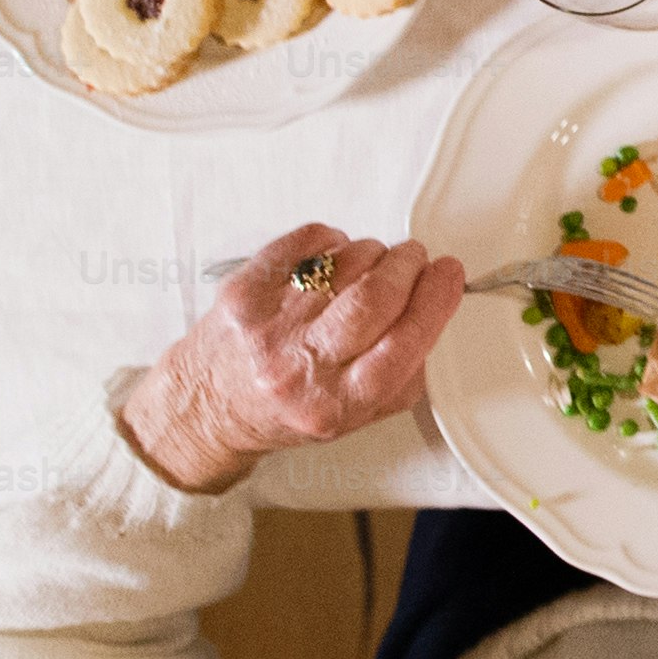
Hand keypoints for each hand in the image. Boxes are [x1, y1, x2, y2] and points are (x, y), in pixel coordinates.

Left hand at [116, 225, 457, 494]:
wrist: (209, 406)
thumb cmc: (284, 409)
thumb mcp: (355, 417)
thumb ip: (403, 376)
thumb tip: (437, 313)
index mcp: (334, 403)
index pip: (401, 345)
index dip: (435, 301)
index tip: (448, 276)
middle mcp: (298, 365)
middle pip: (373, 297)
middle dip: (407, 266)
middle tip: (414, 260)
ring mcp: (268, 325)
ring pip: (344, 263)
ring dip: (372, 254)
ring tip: (369, 267)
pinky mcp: (246, 289)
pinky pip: (308, 241)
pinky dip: (332, 241)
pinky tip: (331, 260)